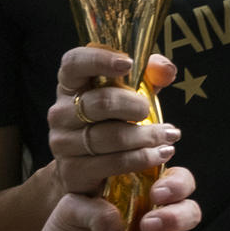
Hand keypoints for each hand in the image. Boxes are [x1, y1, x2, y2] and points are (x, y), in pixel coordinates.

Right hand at [45, 47, 182, 195]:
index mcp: (69, 85)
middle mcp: (60, 112)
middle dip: (134, 106)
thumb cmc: (109, 123)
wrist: (82, 171)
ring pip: (111, 136)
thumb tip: (166, 69)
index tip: (128, 63)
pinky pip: (113, 163)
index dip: (99, 59)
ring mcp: (63, 143)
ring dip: (146, 136)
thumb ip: (148, 75)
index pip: (74, 63)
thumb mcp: (127, 95)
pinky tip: (160, 154)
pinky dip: (141, 158)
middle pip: (100, 102)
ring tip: (169, 136)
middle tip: (151, 111)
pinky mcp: (72, 171)